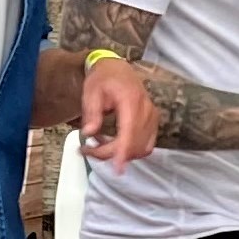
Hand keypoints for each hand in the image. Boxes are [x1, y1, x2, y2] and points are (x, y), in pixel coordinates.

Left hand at [79, 56, 157, 173]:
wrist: (117, 69)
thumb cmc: (103, 79)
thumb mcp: (91, 92)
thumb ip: (91, 113)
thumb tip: (88, 134)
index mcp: (131, 100)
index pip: (130, 131)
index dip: (124, 152)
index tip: (118, 169)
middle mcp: (146, 109)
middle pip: (134, 143)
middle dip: (110, 154)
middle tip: (86, 150)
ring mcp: (152, 116)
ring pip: (141, 147)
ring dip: (120, 154)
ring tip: (98, 145)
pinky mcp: (153, 122)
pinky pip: (146, 144)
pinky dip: (131, 151)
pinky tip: (114, 145)